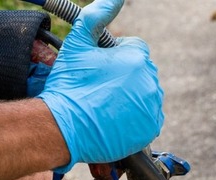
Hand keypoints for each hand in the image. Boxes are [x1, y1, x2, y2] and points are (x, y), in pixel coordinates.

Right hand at [38, 0, 163, 172]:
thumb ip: (97, 15)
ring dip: (131, 97)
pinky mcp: (150, 127)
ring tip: (105, 105)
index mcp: (137, 57)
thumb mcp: (77, 44)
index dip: (115, 58)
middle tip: (99, 90)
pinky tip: (115, 119)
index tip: (99, 71)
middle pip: (141, 72)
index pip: (135, 49)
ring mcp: (152, 106)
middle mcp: (150, 81)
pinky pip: (148, 117)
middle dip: (125, 77)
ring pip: (145, 94)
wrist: (63, 128)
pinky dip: (136, 118)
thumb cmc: (68, 85)